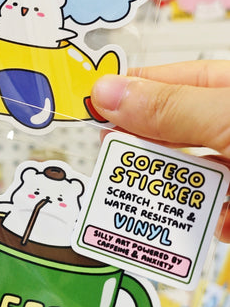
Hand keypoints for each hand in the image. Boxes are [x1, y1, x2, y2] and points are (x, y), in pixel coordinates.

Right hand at [90, 60, 229, 239]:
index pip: (165, 81)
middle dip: (146, 153)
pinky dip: (214, 222)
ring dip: (177, 195)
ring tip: (165, 205)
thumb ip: (170, 108)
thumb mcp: (228, 119)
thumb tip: (106, 92)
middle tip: (118, 167)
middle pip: (172, 132)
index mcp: (226, 88)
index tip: (91, 113)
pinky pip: (221, 210)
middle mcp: (228, 123)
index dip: (126, 95)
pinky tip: (221, 224)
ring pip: (193, 175)